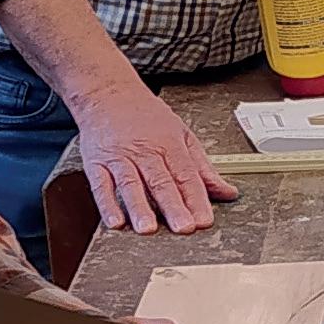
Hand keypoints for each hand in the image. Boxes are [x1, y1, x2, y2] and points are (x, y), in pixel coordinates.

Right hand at [72, 83, 237, 237]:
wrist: (109, 94)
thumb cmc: (147, 116)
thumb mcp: (182, 135)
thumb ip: (203, 167)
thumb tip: (227, 191)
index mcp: (170, 145)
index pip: (186, 176)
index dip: (197, 199)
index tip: (204, 220)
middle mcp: (145, 151)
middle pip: (161, 182)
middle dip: (173, 207)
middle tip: (183, 228)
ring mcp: (119, 158)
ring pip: (131, 185)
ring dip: (139, 208)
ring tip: (148, 229)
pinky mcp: (96, 163)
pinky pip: (101, 186)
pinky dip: (107, 204)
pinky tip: (115, 221)